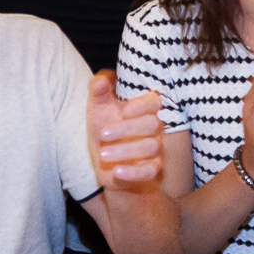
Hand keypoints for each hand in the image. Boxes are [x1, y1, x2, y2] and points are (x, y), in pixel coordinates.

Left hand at [87, 71, 165, 187]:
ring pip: (151, 147)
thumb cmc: (104, 127)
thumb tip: (100, 81)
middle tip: (102, 134)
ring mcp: (156, 148)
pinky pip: (150, 171)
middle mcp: (155, 127)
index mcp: (144, 108)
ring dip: (125, 151)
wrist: (105, 160)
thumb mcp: (97, 107)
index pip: (154, 101)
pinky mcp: (152, 169)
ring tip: (102, 154)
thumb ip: (98, 90)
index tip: (124, 111)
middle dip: (126, 129)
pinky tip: (116, 171)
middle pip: (152, 124)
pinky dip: (134, 172)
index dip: (142, 105)